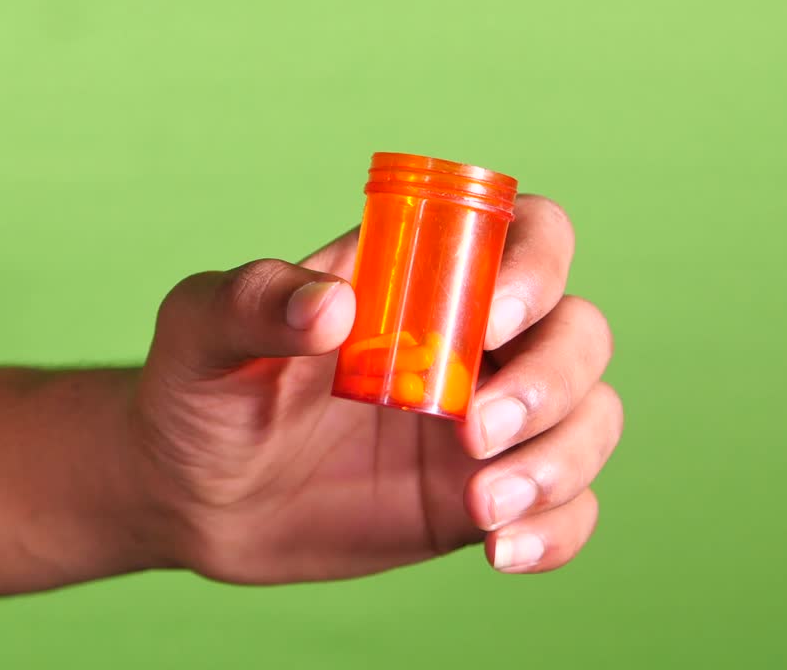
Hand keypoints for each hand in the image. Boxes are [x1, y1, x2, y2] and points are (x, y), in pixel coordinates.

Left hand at [130, 195, 620, 580]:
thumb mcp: (202, 330)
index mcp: (430, 277)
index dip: (536, 267)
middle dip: (550, 381)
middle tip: (472, 432)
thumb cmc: (204, 389)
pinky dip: (557, 529)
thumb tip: (331, 308)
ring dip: (561, 460)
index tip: (488, 322)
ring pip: (592, 418)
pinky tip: (503, 551)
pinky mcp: (489, 497)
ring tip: (482, 506)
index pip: (533, 236)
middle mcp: (481, 344)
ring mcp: (493, 424)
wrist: (194, 498)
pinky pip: (568, 507)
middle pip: (581, 333)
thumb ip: (253, 301)